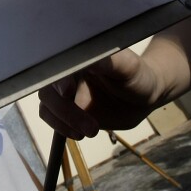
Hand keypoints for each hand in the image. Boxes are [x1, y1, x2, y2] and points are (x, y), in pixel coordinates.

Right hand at [38, 48, 162, 138]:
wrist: (143, 96)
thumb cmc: (137, 76)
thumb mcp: (127, 66)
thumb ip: (108, 61)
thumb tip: (88, 58)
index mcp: (77, 56)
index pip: (57, 66)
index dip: (58, 79)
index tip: (68, 92)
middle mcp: (66, 72)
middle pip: (48, 89)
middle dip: (65, 109)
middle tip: (91, 126)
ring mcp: (64, 91)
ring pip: (47, 105)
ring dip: (63, 122)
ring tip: (90, 131)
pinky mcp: (66, 109)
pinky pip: (52, 118)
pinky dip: (62, 128)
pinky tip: (79, 134)